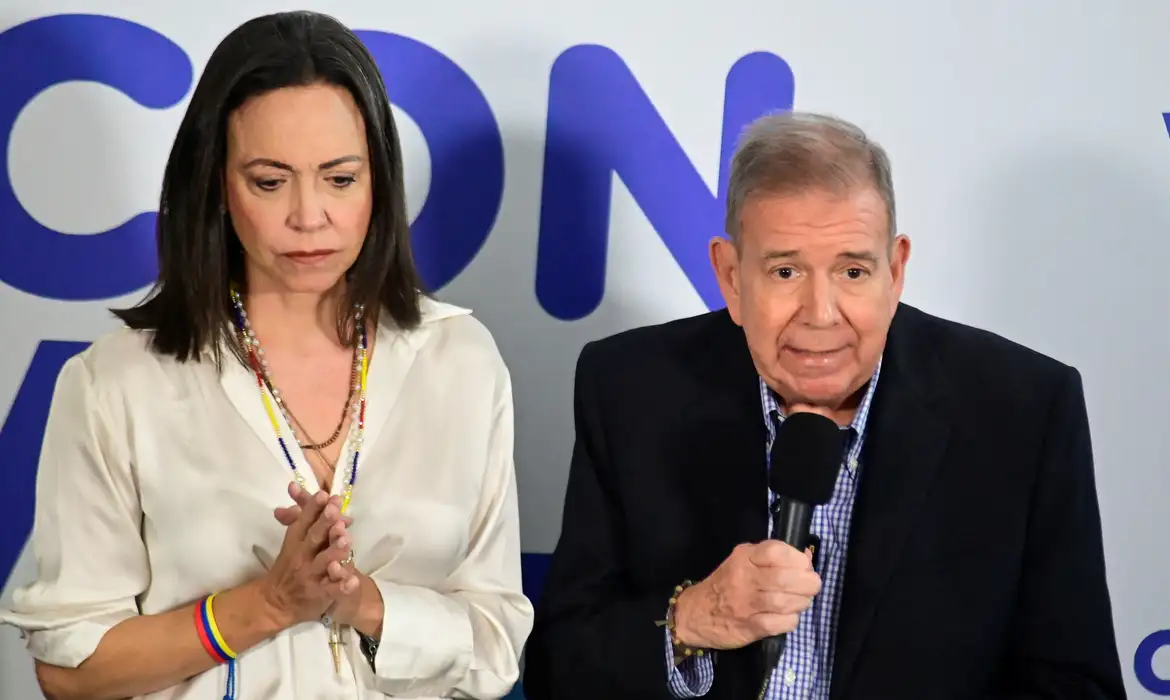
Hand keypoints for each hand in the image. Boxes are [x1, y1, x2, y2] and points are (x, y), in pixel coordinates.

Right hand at [260, 482, 358, 627]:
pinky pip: (332, 590)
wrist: (274, 602)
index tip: (323, 494)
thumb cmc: (288, 567)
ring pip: (324, 562)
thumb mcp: (293, 542)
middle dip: (324, 523)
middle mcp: (301, 557)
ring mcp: (310, 576)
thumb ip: (307, 521)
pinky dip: (342, 586)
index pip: (303, 522)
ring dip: (334, 550)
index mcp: (295, 542)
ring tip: (346, 539)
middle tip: (335, 510)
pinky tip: (353, 581)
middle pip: (314, 538)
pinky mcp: (319, 594)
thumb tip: (326, 501)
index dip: (313, 508)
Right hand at [673, 541, 820, 649]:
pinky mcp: (748, 627)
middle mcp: (743, 577)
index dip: (798, 559)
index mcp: (744, 557)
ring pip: (784, 601)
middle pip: (785, 578)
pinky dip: (791, 620)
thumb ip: (771, 559)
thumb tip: (805, 558)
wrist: (694, 613)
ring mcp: (745, 604)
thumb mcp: (743, 561)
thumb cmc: (726, 585)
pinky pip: (779, 623)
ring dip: (801, 602)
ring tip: (801, 601)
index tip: (804, 566)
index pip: (776, 551)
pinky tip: (788, 616)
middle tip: (811, 586)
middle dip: (808, 583)